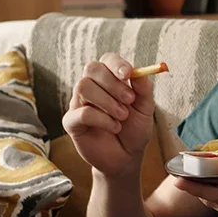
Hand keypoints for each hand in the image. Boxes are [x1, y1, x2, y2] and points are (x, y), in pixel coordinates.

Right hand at [62, 54, 154, 178]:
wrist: (127, 156)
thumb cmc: (134, 130)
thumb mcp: (145, 109)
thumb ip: (144, 90)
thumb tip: (140, 72)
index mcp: (109, 80)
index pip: (106, 60)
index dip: (116, 63)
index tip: (128, 74)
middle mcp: (92, 88)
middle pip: (91, 68)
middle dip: (113, 83)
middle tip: (129, 100)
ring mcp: (79, 103)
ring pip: (83, 86)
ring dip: (108, 102)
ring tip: (122, 117)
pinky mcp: (72, 122)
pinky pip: (82, 112)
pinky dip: (102, 119)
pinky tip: (114, 127)